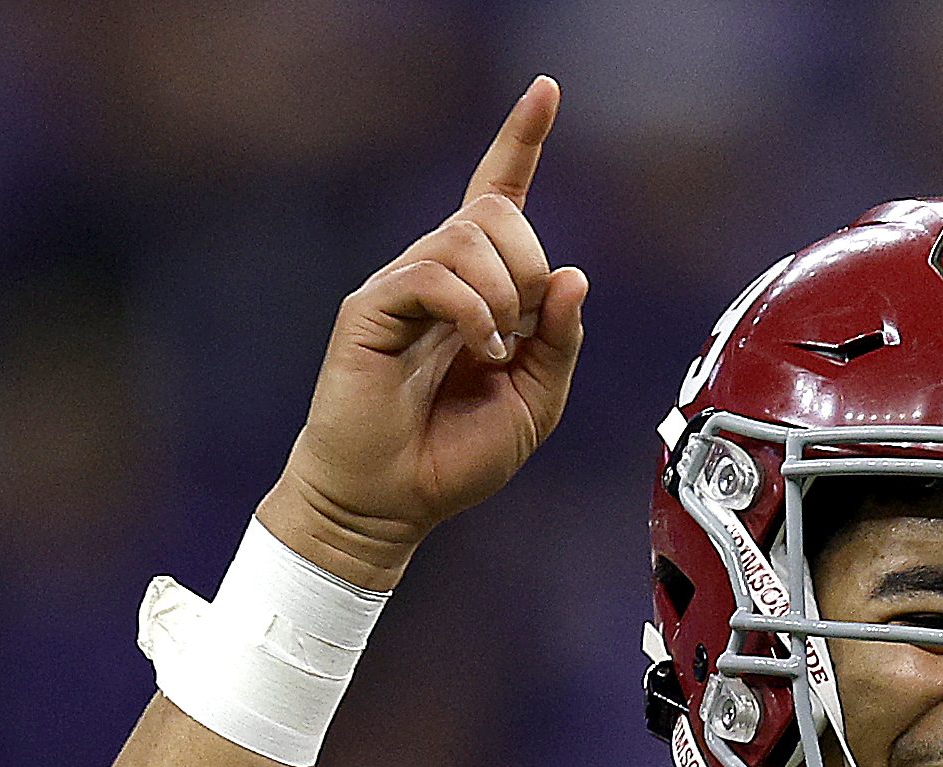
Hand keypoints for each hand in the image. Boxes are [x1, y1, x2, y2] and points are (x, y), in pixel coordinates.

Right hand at [258, 77, 588, 587]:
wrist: (396, 500)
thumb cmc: (458, 452)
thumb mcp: (538, 399)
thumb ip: (561, 339)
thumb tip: (572, 275)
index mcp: (482, 286)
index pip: (499, 193)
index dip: (522, 140)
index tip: (545, 89)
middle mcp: (438, 271)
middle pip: (495, 211)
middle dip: (531, 266)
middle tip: (523, 330)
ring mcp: (401, 285)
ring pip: (467, 238)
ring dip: (504, 296)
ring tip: (492, 353)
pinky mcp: (370, 307)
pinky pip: (434, 275)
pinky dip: (471, 312)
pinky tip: (475, 352)